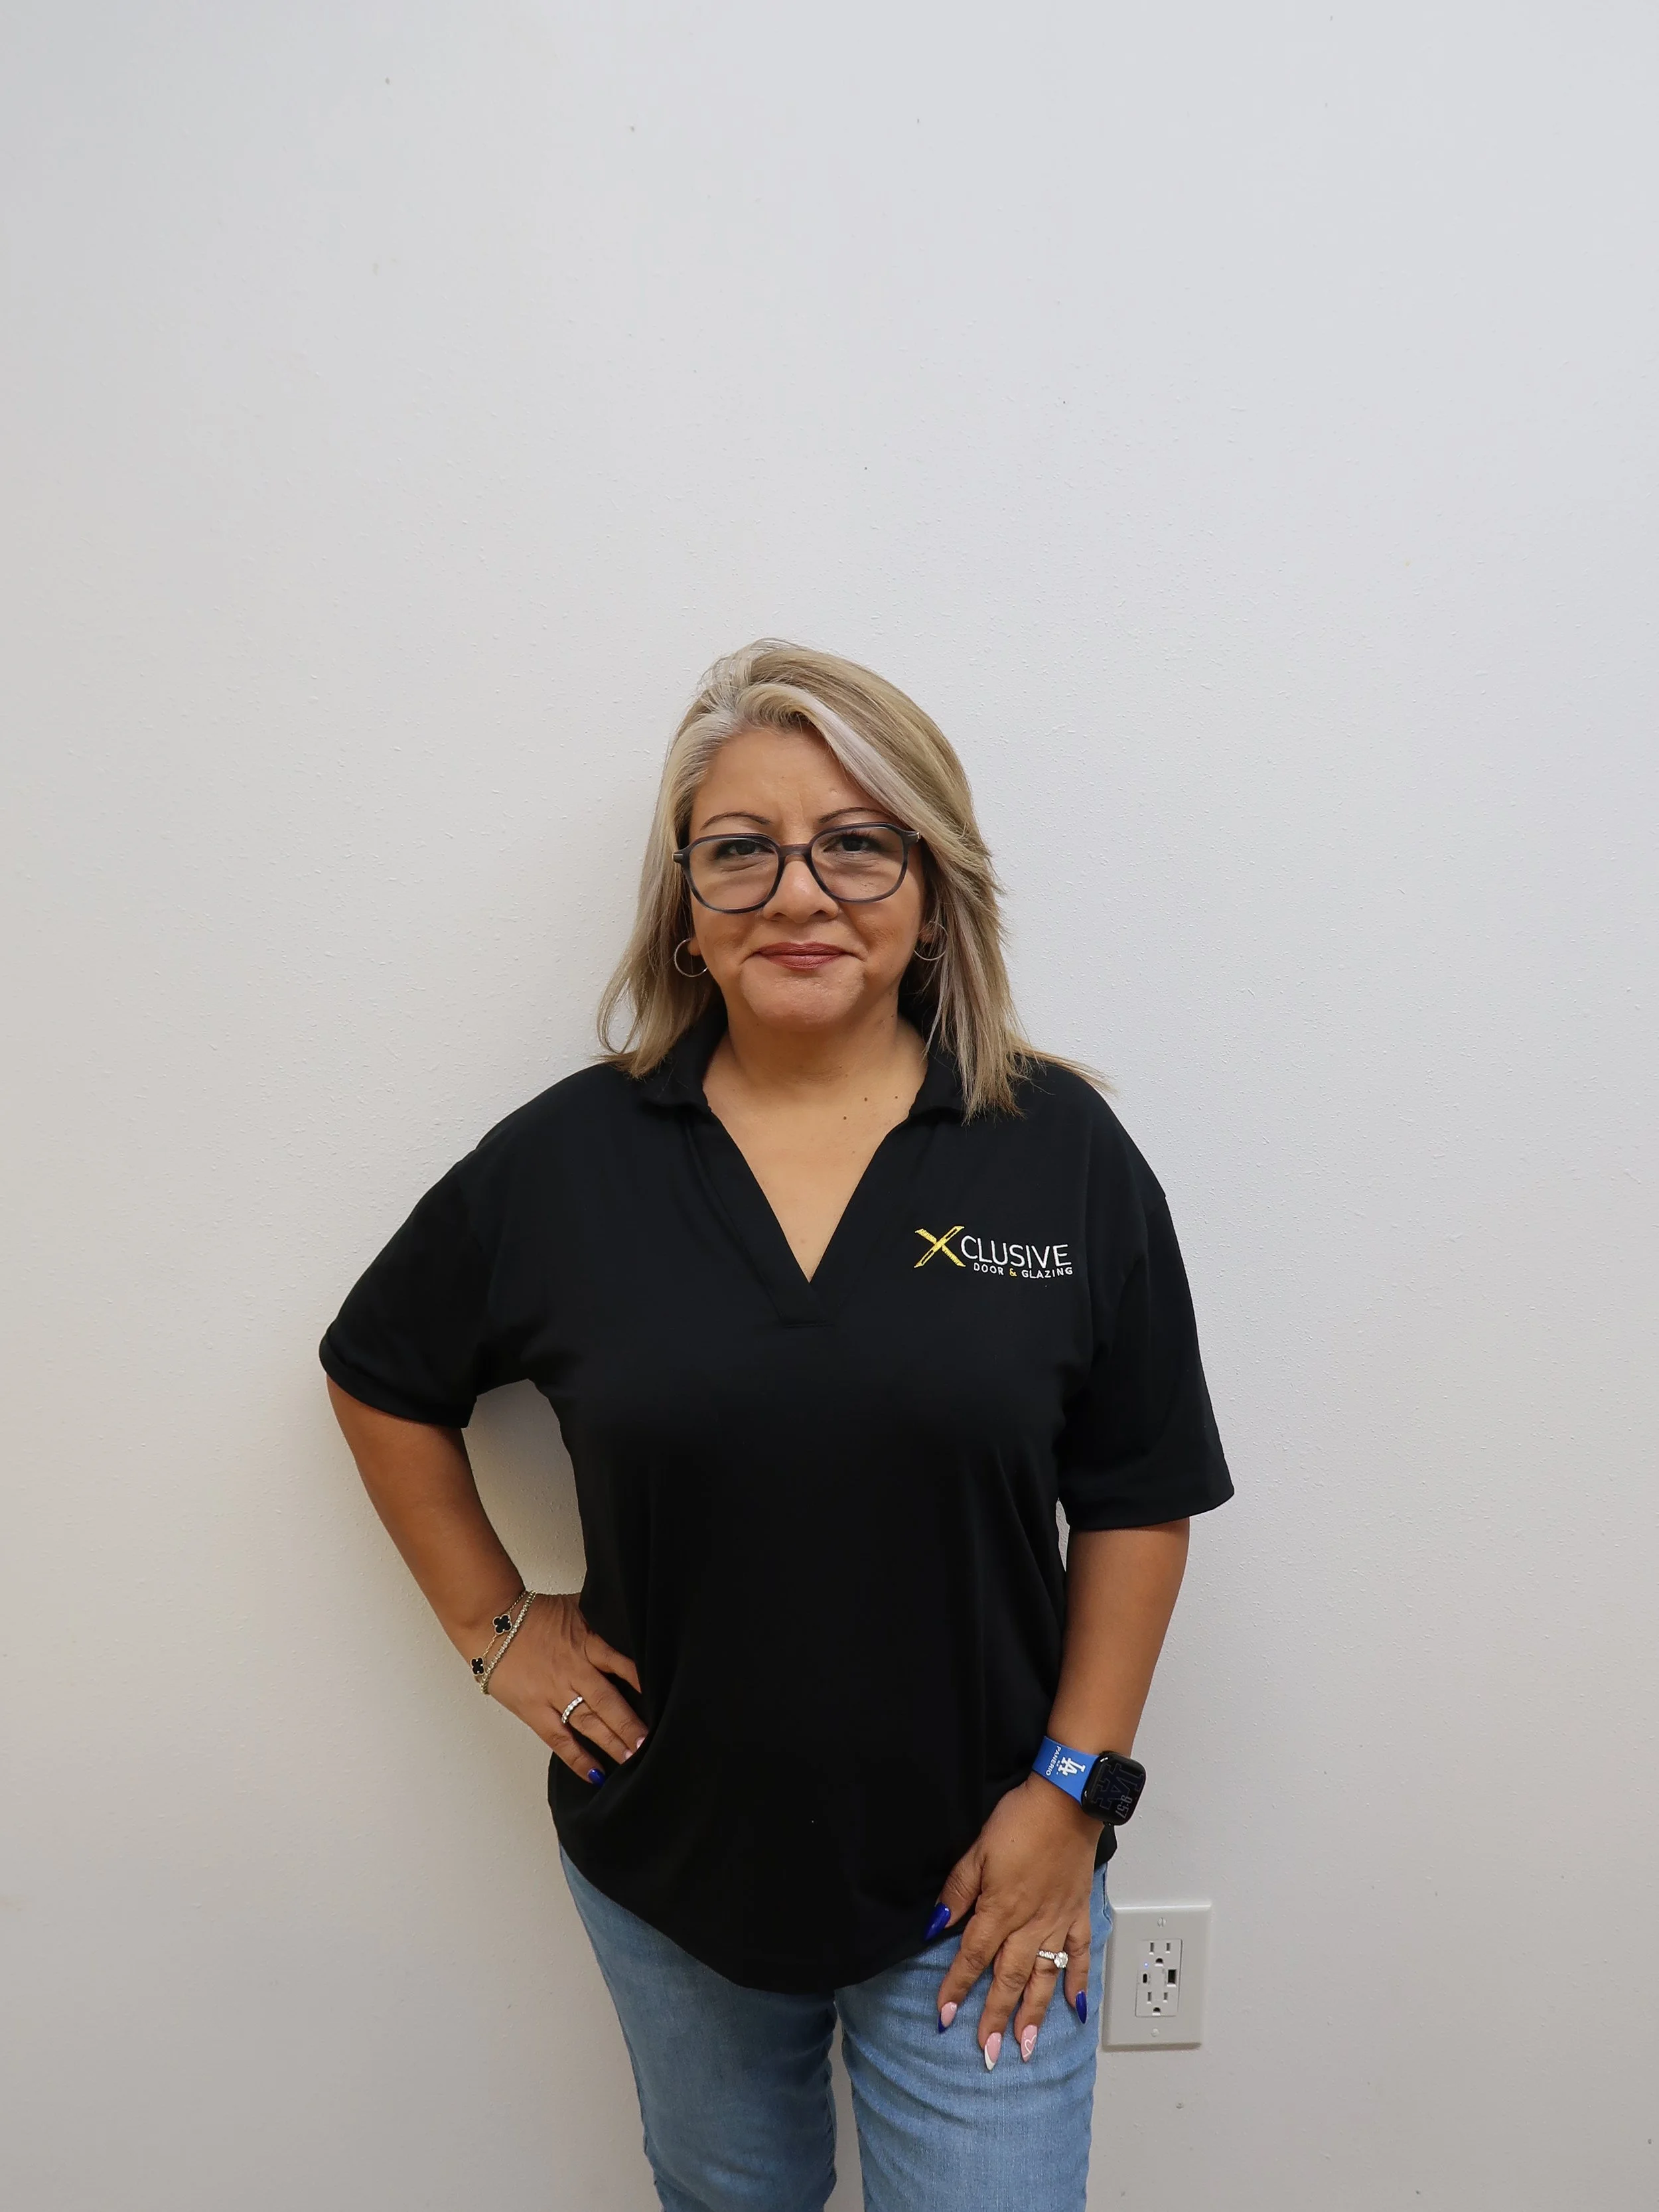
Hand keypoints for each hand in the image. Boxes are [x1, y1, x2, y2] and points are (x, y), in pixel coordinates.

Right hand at [485, 1593, 645, 1784]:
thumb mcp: (577, 1607)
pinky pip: (559, 1739)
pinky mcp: (535, 1711)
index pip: (622, 1664)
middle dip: (630, 1724)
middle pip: (607, 1701)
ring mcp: (554, 1693)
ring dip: (611, 1742)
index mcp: (587, 1644)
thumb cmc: (535, 1615)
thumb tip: (633, 1617)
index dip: (642, 1683)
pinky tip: (596, 1774)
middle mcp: (574, 1671)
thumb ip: (602, 1618)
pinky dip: (577, 1758)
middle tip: (651, 1743)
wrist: (493, 1623)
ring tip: (633, 1760)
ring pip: (588, 1722)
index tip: (664, 1700)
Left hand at [933, 1775, 1098, 2066]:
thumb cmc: (1019, 1820)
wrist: (1067, 1801)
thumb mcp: (976, 1851)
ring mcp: (1058, 1922)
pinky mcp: (1078, 1913)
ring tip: (1026, 2047)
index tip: (943, 2017)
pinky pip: (1080, 1955)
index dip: (956, 1988)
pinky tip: (1075, 2008)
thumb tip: (936, 1926)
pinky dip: (1078, 1982)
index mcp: (1000, 1909)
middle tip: (987, 2052)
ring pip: (1043, 1977)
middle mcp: (1030, 1924)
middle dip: (995, 2017)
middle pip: (1008, 1978)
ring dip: (1034, 2014)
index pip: (973, 1957)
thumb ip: (957, 1891)